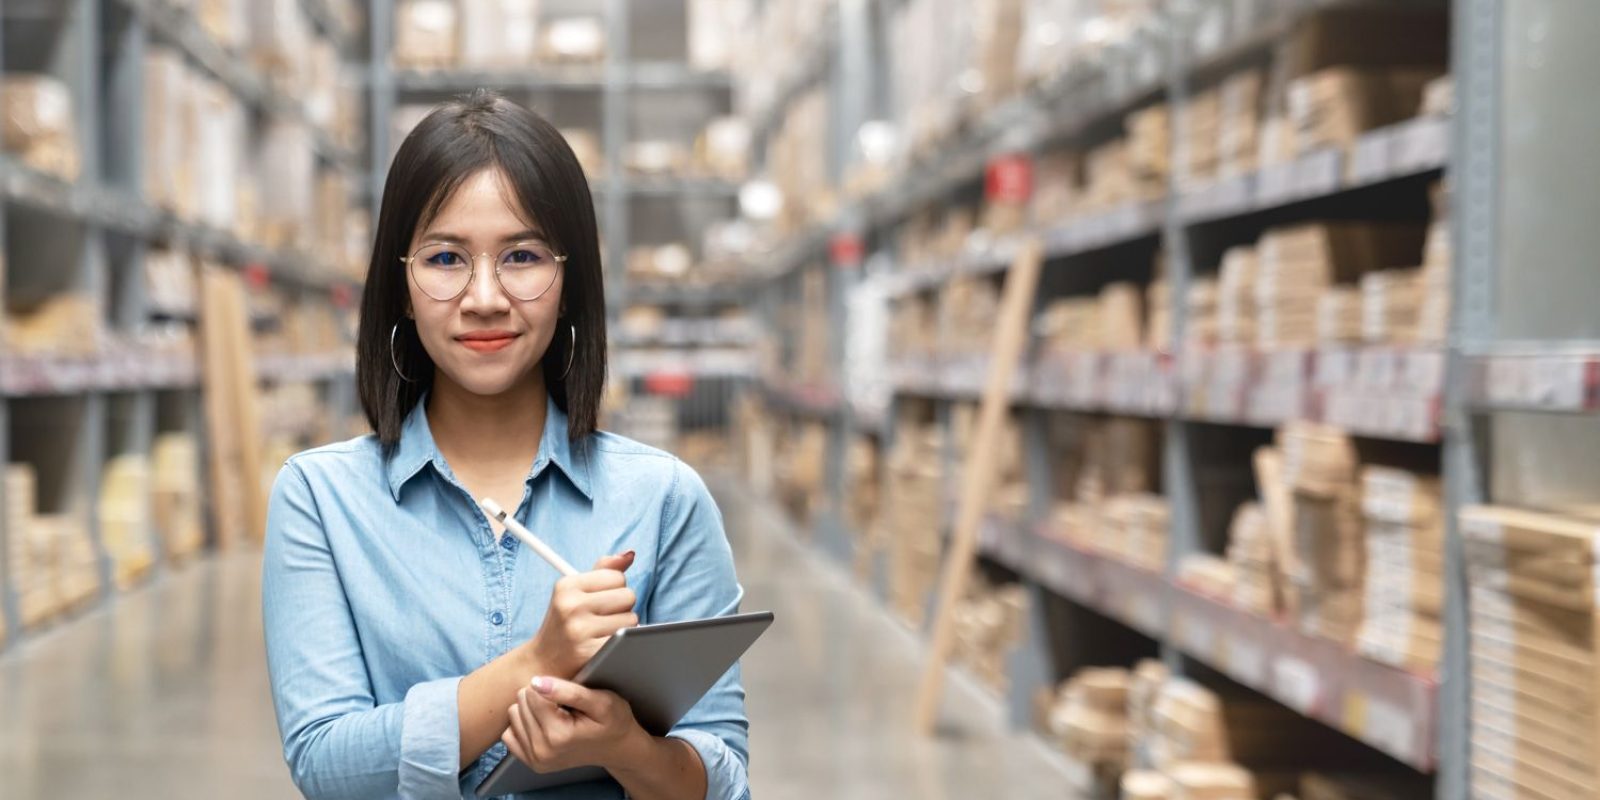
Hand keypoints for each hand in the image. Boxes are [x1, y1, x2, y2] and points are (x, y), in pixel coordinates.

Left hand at [503, 676, 643, 773]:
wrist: (617, 747)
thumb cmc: (613, 721)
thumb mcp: (601, 701)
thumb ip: (569, 691)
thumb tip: (536, 682)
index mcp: (558, 735)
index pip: (532, 692)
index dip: (551, 686)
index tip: (569, 696)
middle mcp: (542, 751)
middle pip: (521, 702)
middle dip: (540, 697)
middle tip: (564, 707)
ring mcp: (535, 760)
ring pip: (513, 714)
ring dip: (532, 709)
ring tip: (556, 715)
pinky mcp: (531, 762)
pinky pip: (509, 733)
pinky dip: (524, 724)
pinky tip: (544, 725)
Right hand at [525, 552, 637, 678]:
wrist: (542, 663)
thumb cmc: (565, 623)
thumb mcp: (575, 592)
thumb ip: (604, 571)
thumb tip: (630, 554)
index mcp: (566, 586)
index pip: (617, 577)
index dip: (615, 589)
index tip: (601, 601)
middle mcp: (570, 605)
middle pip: (628, 596)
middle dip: (622, 607)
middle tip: (603, 619)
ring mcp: (579, 630)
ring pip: (631, 620)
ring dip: (624, 628)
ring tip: (603, 634)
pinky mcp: (589, 653)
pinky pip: (626, 641)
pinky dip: (623, 644)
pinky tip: (607, 647)